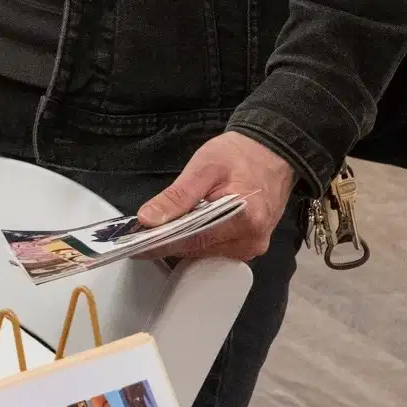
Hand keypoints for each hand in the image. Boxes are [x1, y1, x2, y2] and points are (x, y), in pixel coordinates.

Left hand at [135, 131, 297, 261]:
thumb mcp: (204, 167)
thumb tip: (148, 219)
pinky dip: (199, 240)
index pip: (191, 241)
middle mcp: (251, 241)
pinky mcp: (251, 245)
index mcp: (242, 219)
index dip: (159, 243)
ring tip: (165, 225)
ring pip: (205, 253)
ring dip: (184, 241)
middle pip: (197, 250)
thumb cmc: (239, 155)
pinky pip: (217, 249)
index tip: (134, 245)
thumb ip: (176, 196)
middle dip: (170, 241)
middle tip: (144, 229)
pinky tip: (188, 226)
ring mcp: (253, 247)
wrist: (273, 152)